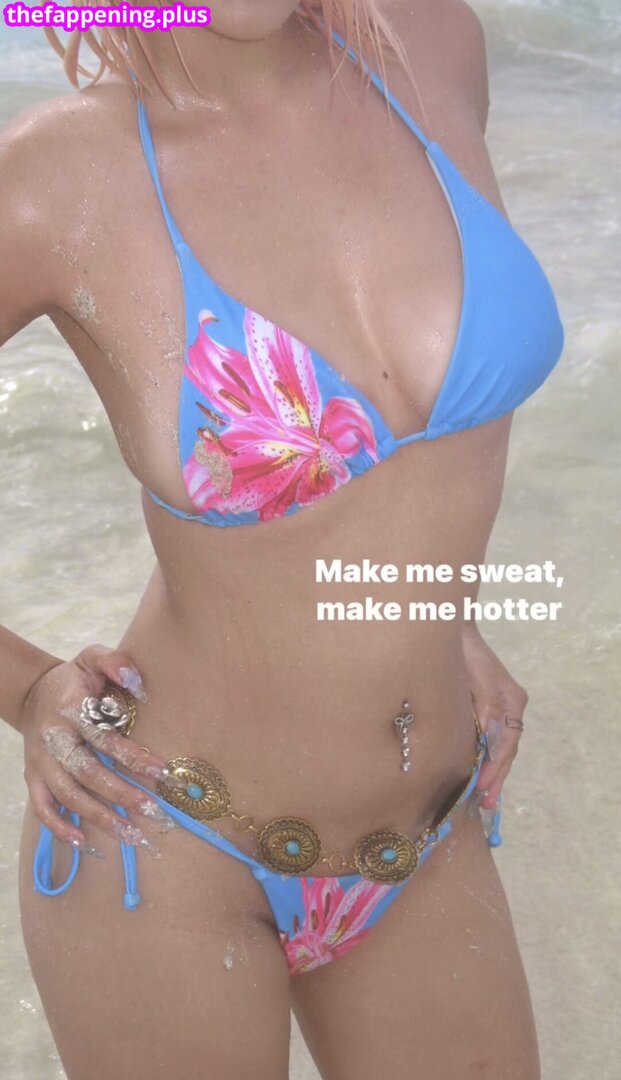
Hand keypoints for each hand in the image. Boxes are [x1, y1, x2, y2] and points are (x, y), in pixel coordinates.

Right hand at [20, 644, 172, 851]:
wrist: (31, 693)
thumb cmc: (74, 679)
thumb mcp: (92, 659)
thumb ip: (115, 663)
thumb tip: (137, 682)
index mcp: (70, 710)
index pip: (103, 737)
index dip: (132, 756)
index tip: (162, 771)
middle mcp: (53, 740)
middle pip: (87, 773)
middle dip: (120, 795)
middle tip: (152, 812)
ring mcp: (40, 763)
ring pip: (68, 796)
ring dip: (99, 817)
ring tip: (132, 834)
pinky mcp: (33, 778)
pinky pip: (42, 808)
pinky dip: (59, 828)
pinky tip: (84, 843)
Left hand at [461, 624, 527, 809]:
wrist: (450, 628)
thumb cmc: (462, 650)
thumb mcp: (474, 677)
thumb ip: (485, 706)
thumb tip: (489, 738)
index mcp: (511, 700)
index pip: (507, 743)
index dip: (496, 767)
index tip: (483, 786)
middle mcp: (511, 706)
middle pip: (507, 750)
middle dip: (497, 777)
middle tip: (484, 802)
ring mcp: (501, 707)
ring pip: (501, 747)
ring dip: (493, 771)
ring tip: (483, 797)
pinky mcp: (487, 707)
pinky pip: (491, 738)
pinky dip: (486, 757)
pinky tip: (477, 771)